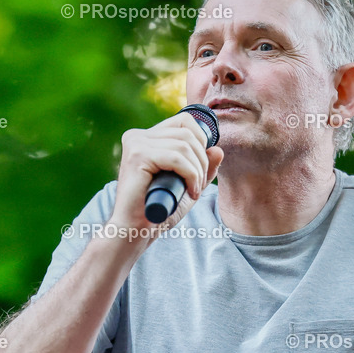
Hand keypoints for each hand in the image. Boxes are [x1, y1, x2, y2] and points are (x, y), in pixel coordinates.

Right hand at [108, 111, 223, 239]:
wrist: (135, 231)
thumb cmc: (159, 209)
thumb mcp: (187, 185)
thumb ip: (202, 168)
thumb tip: (218, 149)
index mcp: (145, 138)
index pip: (183, 121)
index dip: (201, 140)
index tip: (201, 167)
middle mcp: (137, 136)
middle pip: (186, 132)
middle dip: (202, 159)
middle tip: (199, 184)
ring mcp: (136, 144)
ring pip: (184, 145)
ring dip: (198, 170)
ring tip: (194, 190)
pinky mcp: (137, 156)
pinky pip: (177, 158)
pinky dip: (191, 175)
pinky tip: (190, 192)